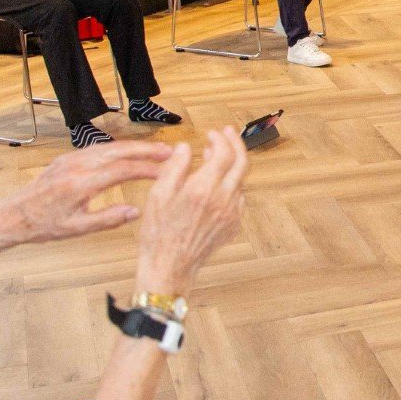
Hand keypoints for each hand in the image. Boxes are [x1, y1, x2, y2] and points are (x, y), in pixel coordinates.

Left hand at [0, 143, 174, 246]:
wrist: (12, 216)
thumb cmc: (43, 226)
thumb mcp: (77, 229)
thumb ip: (108, 218)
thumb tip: (138, 210)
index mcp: (80, 184)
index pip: (123, 170)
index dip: (148, 170)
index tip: (168, 172)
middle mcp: (76, 166)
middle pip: (119, 151)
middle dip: (147, 150)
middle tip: (172, 152)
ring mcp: (70, 159)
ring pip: (110, 147)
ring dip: (135, 148)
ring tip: (157, 152)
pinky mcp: (67, 159)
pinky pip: (98, 149)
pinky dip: (119, 150)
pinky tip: (130, 154)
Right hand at [135, 128, 247, 297]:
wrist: (169, 265)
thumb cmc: (158, 231)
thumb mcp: (158, 194)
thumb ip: (175, 167)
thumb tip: (186, 147)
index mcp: (204, 188)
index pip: (224, 154)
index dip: (221, 139)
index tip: (212, 133)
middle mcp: (223, 199)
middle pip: (242, 163)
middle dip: (237, 144)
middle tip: (229, 133)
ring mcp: (232, 213)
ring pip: (241, 181)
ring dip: (232, 165)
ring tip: (215, 158)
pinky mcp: (233, 225)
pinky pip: (239, 198)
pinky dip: (232, 184)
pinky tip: (218, 184)